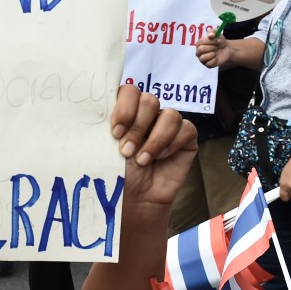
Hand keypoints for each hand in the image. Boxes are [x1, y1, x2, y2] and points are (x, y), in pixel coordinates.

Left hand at [110, 85, 196, 208]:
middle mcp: (148, 114)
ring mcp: (168, 124)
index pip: (129, 91)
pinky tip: (160, 158)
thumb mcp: (108, 149)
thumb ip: (109, 127)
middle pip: (149, 100)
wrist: (136, 199)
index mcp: (127, 111)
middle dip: (137, 127)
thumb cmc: (119, 174)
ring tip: (142, 160)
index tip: (115, 132)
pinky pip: (186, 129)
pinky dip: (172, 144)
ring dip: (154, 139)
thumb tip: (104, 110)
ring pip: (169, 114)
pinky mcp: (186, 137)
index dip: (124, 108)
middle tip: (126, 151)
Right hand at [196, 32, 230, 67]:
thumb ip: (212, 32)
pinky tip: (217, 57)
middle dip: (211, 47)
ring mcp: (202, 59)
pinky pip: (209, 63)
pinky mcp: (207, 65)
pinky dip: (215, 60)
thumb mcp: (217, 34)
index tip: (218, 40)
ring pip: (203, 58)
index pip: (201, 42)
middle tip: (217, 46)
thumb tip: (210, 36)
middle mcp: (199, 52)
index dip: (210, 41)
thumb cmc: (219, 42)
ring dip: (212, 54)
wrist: (226, 49)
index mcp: (199, 44)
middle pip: (200, 50)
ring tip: (216, 52)